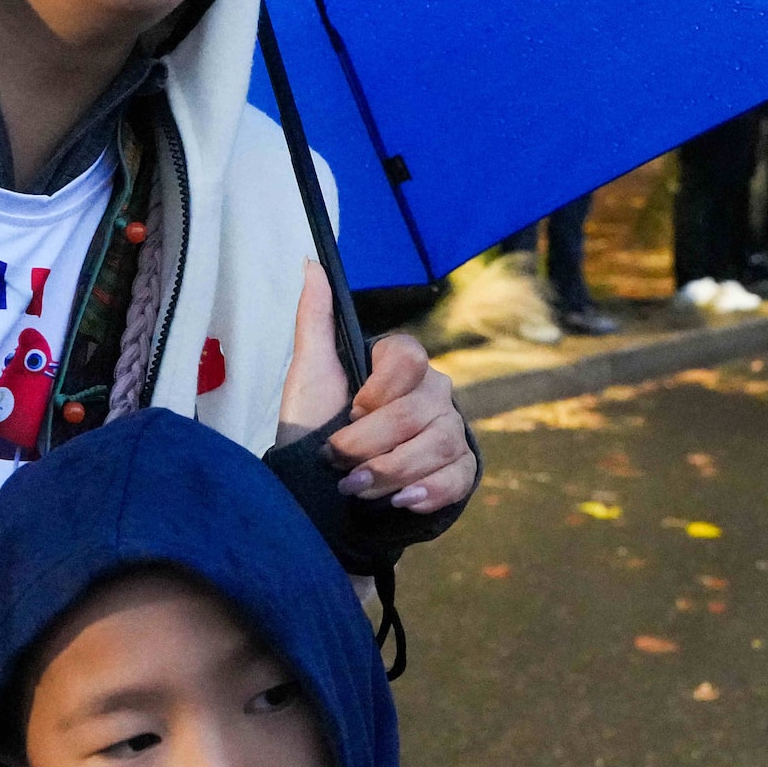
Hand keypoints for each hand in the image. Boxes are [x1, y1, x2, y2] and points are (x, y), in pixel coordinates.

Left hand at [279, 263, 475, 511]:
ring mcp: (450, 433)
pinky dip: (426, 493)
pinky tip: (400, 502)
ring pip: (439, 445)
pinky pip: (458, 477)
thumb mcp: (308, 375)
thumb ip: (315, 319)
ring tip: (356, 488)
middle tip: (339, 462)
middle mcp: (433, 395)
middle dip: (369, 444)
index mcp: (401, 367)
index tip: (351, 409)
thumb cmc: (312, 432)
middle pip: (418, 411)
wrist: (319, 496)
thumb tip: (311, 264)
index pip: (411, 357)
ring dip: (390, 473)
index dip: (379, 390)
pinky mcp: (458, 473)